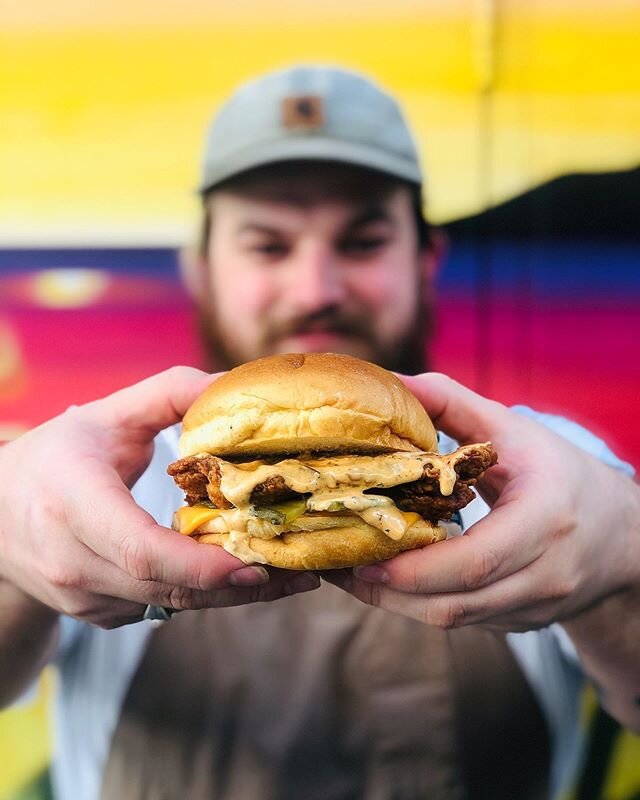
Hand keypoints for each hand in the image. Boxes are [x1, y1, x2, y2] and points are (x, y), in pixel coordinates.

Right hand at [0, 367, 318, 628]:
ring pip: (171, 606)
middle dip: (240, 585)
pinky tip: (244, 577)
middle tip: (301, 571)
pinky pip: (161, 610)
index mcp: (73, 504)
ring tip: (290, 576)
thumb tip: (234, 385)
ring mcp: (83, 598)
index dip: (205, 565)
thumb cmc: (54, 459)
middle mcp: (72, 562)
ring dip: (233, 596)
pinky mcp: (98, 615)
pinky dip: (206, 596)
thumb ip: (169, 393)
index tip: (260, 563)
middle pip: (169, 588)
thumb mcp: (104, 415)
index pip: (143, 550)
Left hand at [324, 373, 639, 631]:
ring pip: (453, 619)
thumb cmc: (561, 474)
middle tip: (338, 564)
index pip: (477, 560)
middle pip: (455, 603)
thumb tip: (393, 384)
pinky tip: (390, 579)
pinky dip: (420, 603)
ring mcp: (535, 607)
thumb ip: (452, 404)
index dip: (415, 568)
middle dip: (388, 591)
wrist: (619, 531)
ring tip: (351, 572)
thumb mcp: (514, 430)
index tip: (363, 556)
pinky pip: (463, 620)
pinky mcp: (523, 623)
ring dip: (396, 602)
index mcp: (545, 521)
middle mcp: (545, 575)